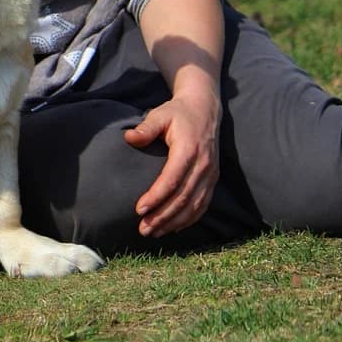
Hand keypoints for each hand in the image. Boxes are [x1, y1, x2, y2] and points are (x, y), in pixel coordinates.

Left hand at [123, 87, 219, 237]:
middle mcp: (203, 165)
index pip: (172, 180)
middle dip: (163, 216)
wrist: (205, 109)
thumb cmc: (177, 113)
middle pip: (183, 198)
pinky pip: (203, 204)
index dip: (156, 197)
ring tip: (155, 232)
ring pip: (194, 205)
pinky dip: (190, 219)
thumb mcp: (160, 114)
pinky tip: (174, 228)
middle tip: (143, 229)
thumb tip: (129, 138)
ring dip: (175, 222)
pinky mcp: (213, 179)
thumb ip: (145, 128)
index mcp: (189, 150)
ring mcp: (210, 174)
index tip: (139, 209)